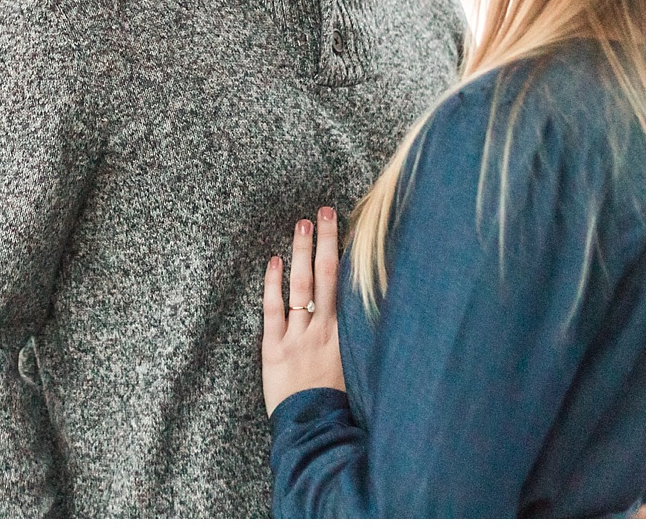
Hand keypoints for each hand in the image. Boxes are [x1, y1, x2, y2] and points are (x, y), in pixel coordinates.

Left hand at [262, 207, 345, 415]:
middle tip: (324, 211)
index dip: (347, 255)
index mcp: (347, 335)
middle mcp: (324, 330)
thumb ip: (363, 342)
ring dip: (301, 253)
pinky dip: (272, 284)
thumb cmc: (340, 407)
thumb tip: (373, 314)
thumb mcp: (361, 371)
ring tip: (301, 224)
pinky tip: (273, 261)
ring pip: (301, 286)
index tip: (349, 228)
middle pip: (327, 276)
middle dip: (326, 241)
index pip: (349, 286)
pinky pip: (273, 310)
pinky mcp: (274, 348)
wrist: (316, 435)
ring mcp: (298, 337)